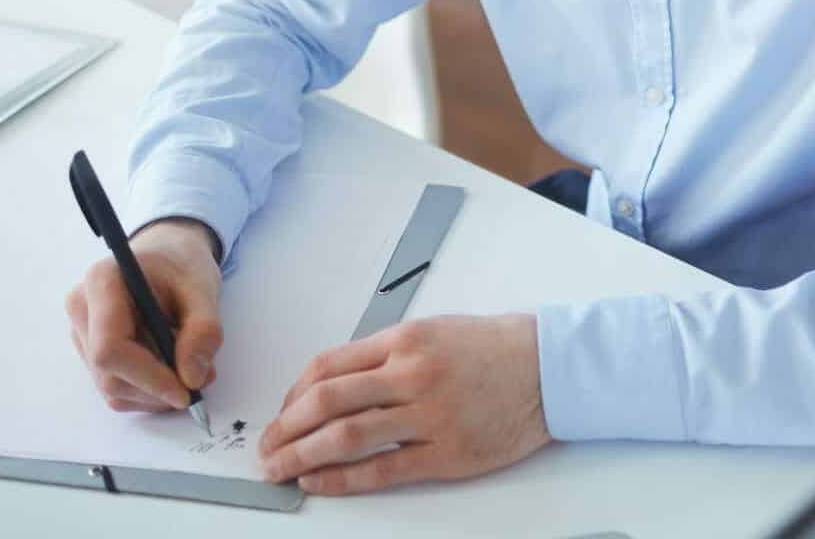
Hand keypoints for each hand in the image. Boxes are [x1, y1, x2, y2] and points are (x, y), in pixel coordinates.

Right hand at [65, 217, 223, 412]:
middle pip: (109, 373)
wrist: (168, 257)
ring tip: (191, 369)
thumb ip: (203, 330)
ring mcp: (81, 333)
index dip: (147, 376)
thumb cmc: (181, 265)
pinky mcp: (89, 352)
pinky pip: (115, 388)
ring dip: (155, 393)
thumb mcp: (203, 288)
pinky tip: (171, 372)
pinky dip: (148, 392)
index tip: (185, 390)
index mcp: (102, 282)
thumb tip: (192, 378)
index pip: (109, 347)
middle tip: (201, 380)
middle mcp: (82, 309)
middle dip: (157, 387)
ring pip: (112, 387)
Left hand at [257, 314, 549, 492]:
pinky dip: (342, 479)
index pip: (327, 367)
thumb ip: (385, 356)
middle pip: (326, 402)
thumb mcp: (433, 331)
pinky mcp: (446, 453)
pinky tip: (320, 482)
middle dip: (285, 429)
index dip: (293, 395)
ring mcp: (428, 416)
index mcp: (404, 341)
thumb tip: (333, 386)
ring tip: (280, 469)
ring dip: (301, 456)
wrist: (548, 368)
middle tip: (266, 448)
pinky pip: (381, 469)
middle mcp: (411, 375)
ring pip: (345, 437)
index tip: (281, 414)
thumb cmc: (493, 348)